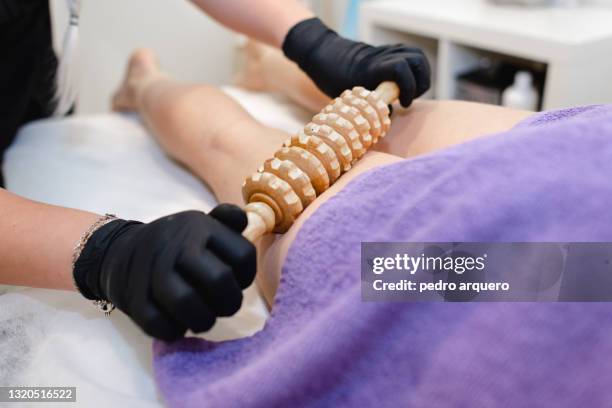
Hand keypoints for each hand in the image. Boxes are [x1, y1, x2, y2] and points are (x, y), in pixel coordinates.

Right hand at [73, 205, 255, 340]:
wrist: (119, 251)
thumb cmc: (175, 242)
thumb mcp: (201, 222)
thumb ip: (228, 219)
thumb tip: (244, 222)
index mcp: (200, 227)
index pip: (243, 256)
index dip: (247, 276)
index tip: (237, 281)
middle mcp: (177, 246)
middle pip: (219, 281)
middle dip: (229, 302)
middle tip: (223, 306)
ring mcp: (153, 272)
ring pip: (187, 303)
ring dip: (204, 320)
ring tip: (204, 318)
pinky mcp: (134, 299)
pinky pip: (160, 325)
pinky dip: (175, 330)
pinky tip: (178, 323)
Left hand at [283, 18, 430, 106]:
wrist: (326, 56)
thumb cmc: (333, 79)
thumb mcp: (350, 99)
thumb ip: (371, 107)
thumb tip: (390, 117)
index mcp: (372, 67)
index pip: (401, 68)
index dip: (408, 87)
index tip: (403, 104)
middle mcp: (383, 55)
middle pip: (417, 60)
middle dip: (420, 82)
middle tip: (408, 99)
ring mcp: (388, 50)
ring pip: (417, 56)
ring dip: (421, 75)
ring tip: (411, 91)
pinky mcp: (390, 50)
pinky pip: (411, 55)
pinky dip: (415, 69)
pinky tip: (406, 84)